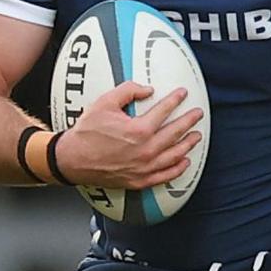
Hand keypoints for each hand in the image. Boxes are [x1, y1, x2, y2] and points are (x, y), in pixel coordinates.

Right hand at [54, 82, 201, 189]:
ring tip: (196, 136)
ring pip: (175, 155)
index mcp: (139, 130)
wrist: (73, 160)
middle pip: (175, 133)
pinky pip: (165, 175)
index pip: (164, 111)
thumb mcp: (104, 103)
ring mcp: (144, 168)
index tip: (182, 94)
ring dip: (188, 144)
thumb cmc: (86, 133)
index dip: (175, 100)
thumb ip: (128, 91)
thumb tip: (147, 89)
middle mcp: (145, 150)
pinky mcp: (139, 180)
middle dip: (189, 121)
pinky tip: (184, 162)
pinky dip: (177, 169)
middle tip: (197, 114)